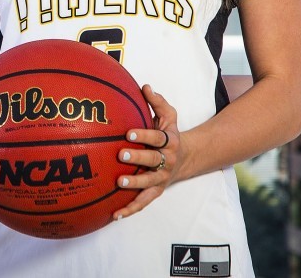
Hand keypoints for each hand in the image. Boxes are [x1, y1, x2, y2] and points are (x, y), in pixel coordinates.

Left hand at [112, 85, 179, 218]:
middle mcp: (167, 161)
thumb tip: (144, 86)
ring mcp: (161, 178)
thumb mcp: (169, 116)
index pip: (157, 138)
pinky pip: (143, 202)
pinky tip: (115, 214)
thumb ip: (157, 102)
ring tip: (119, 182)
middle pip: (153, 160)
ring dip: (134, 183)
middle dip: (137, 157)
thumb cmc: (170, 133)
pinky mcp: (156, 191)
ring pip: (149, 183)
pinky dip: (130, 209)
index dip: (144, 135)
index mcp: (169, 141)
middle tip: (121, 154)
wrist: (186, 158)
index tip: (129, 132)